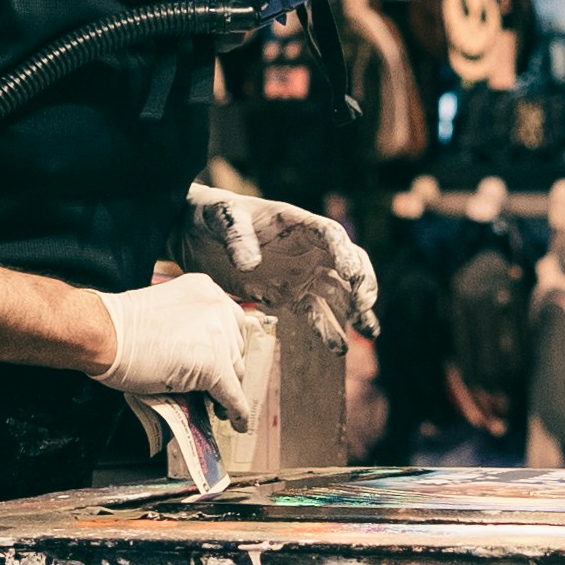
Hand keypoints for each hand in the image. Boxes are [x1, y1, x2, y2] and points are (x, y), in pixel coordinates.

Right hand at [89, 274, 258, 429]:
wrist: (107, 333)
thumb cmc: (122, 325)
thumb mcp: (166, 311)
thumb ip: (190, 323)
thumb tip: (201, 350)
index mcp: (206, 291)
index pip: (231, 321)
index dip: (226, 345)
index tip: (224, 358)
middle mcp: (218, 308)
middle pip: (236, 346)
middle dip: (228, 366)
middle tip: (217, 384)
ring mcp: (219, 337)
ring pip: (237, 371)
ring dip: (230, 389)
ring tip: (218, 405)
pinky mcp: (214, 366)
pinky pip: (233, 394)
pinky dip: (237, 412)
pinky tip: (237, 423)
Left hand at [175, 185, 378, 347]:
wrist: (195, 233)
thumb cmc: (212, 216)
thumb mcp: (221, 219)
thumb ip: (237, 238)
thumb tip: (251, 264)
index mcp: (296, 224)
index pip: (331, 236)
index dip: (345, 254)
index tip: (351, 274)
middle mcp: (306, 249)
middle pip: (348, 263)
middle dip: (362, 283)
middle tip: (364, 305)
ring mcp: (300, 273)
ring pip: (339, 291)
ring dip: (356, 310)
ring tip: (370, 331)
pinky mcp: (288, 294)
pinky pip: (314, 314)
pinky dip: (327, 330)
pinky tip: (339, 348)